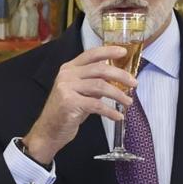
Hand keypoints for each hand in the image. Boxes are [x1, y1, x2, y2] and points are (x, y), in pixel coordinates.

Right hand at [21, 45, 136, 165]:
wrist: (48, 131)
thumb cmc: (65, 112)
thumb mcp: (79, 93)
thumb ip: (93, 83)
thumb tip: (115, 78)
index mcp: (68, 69)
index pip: (91, 54)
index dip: (108, 51)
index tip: (123, 52)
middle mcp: (66, 75)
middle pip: (100, 69)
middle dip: (120, 75)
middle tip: (134, 83)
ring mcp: (66, 88)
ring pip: (100, 86)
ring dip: (118, 95)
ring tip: (128, 102)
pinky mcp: (70, 103)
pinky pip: (97, 105)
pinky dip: (110, 111)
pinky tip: (118, 116)